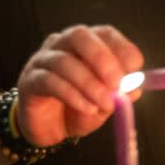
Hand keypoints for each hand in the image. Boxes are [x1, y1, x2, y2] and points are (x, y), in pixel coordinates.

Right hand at [16, 24, 143, 147]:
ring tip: (105, 104)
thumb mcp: (106, 103)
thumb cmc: (79, 109)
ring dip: (89, 83)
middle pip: (79, 36)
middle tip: (117, 82)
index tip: (135, 67)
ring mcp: (42, 60)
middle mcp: (62, 45)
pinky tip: (87, 109)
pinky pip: (49, 82)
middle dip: (101, 58)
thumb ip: (119, 93)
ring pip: (64, 61)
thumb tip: (135, 87)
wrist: (50, 130)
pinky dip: (72, 95)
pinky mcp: (29, 81)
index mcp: (86, 44)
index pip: (104, 34)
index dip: (121, 47)